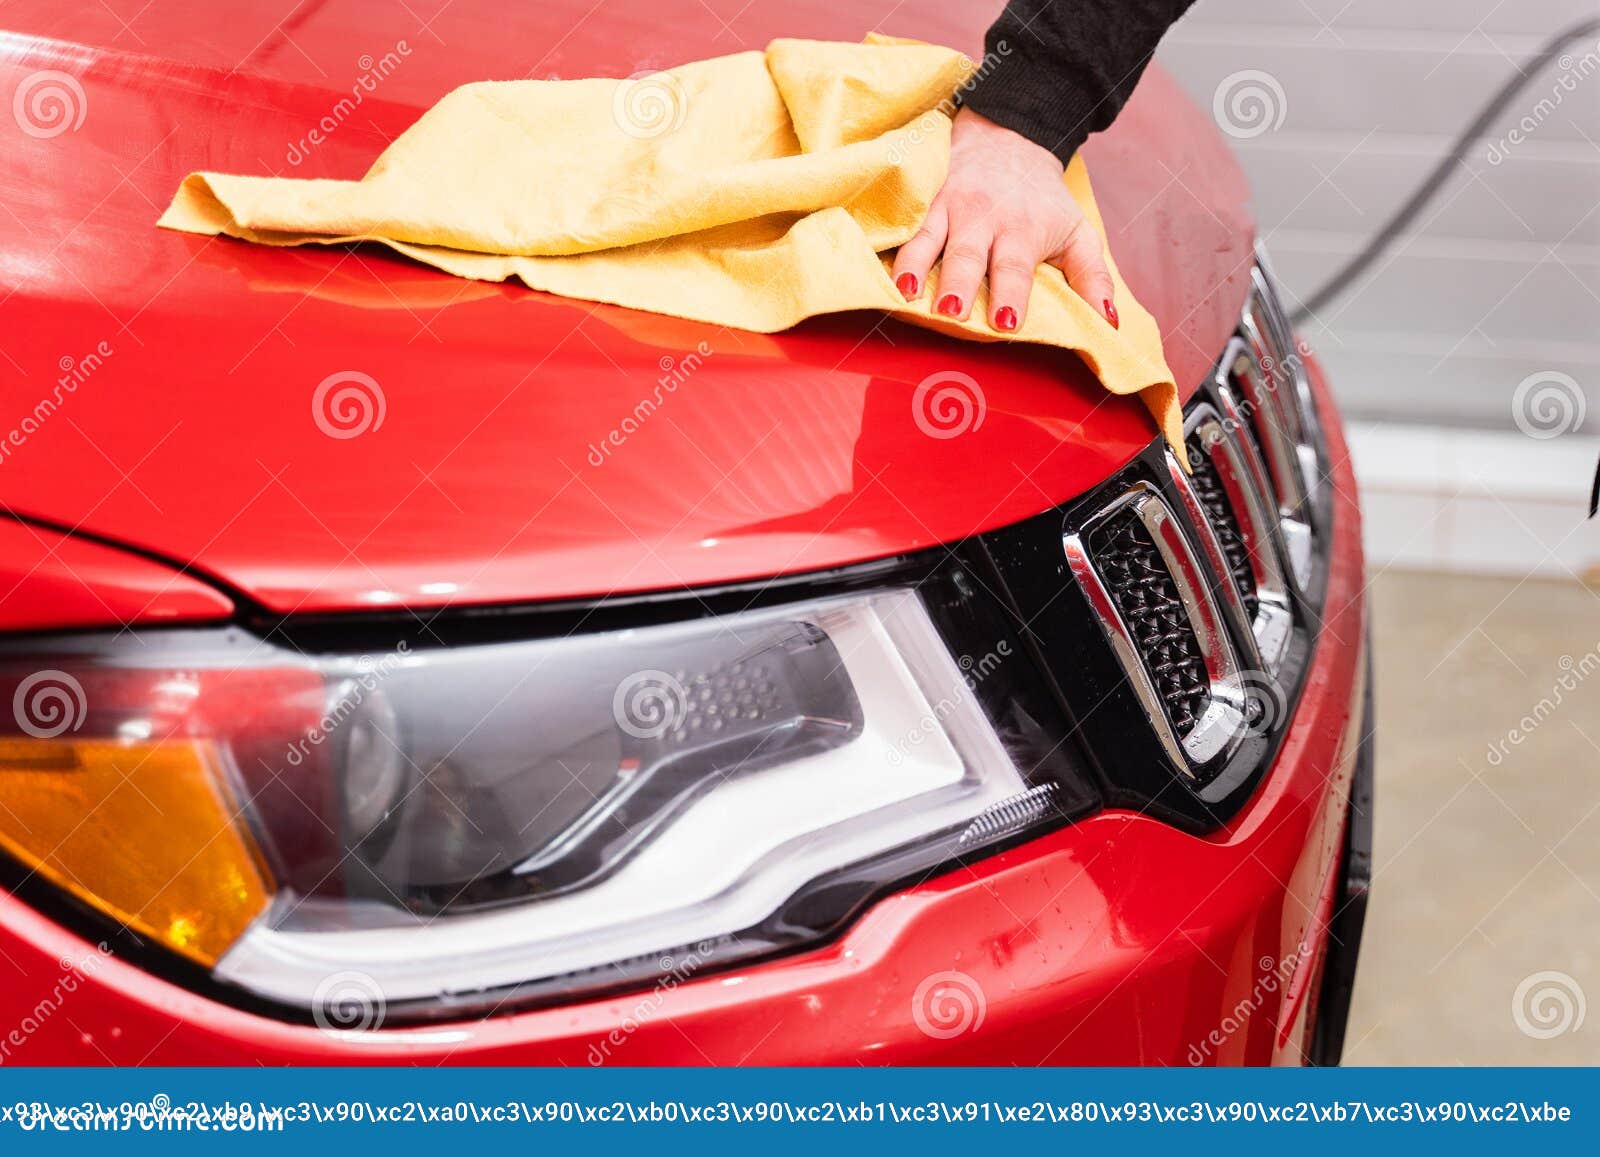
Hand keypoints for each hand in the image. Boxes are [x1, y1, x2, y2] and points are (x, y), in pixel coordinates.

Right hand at [892, 107, 1117, 332]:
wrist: (1009, 136)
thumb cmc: (1043, 199)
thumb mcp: (1078, 233)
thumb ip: (1093, 279)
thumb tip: (1108, 323)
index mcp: (1022, 231)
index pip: (1015, 267)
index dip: (1010, 293)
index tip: (1007, 321)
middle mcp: (983, 218)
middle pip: (968, 255)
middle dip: (960, 283)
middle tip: (952, 312)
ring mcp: (949, 207)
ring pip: (928, 237)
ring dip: (916, 265)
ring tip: (906, 291)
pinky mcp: (925, 200)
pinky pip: (905, 224)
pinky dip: (893, 245)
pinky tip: (881, 268)